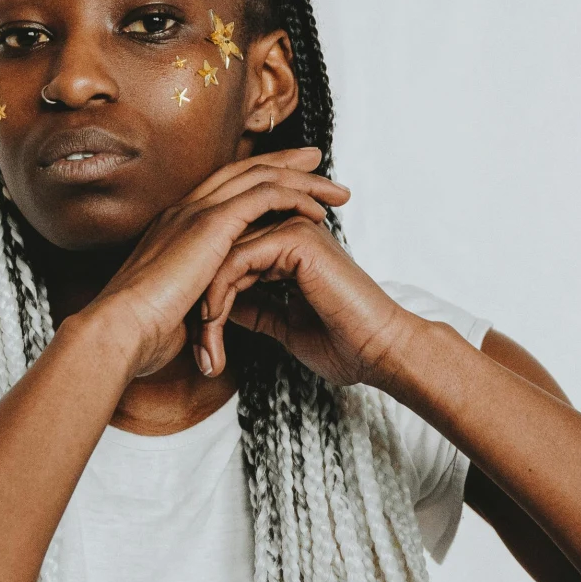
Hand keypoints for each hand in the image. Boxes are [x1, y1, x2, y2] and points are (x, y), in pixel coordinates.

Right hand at [86, 150, 348, 380]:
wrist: (120, 331)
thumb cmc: (141, 334)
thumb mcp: (176, 310)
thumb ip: (197, 303)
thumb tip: (209, 322)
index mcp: (175, 229)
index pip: (222, 192)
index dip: (256, 181)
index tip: (286, 180)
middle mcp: (184, 212)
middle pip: (244, 172)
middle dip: (283, 162)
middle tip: (316, 158)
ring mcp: (196, 213)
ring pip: (260, 178)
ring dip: (301, 179)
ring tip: (334, 189)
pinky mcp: (211, 224)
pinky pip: (264, 197)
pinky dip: (293, 198)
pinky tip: (316, 210)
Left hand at [196, 206, 415, 389]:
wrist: (379, 353)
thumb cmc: (343, 345)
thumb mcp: (284, 326)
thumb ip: (257, 309)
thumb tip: (225, 306)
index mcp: (289, 246)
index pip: (229, 261)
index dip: (209, 304)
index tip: (204, 349)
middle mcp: (289, 229)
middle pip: (221, 256)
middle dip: (203, 307)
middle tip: (201, 353)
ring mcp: (293, 228)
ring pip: (223, 256)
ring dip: (208, 305)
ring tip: (207, 348)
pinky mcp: (295, 238)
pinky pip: (237, 259)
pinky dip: (220, 293)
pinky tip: (216, 324)